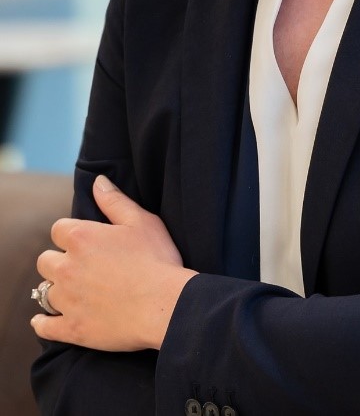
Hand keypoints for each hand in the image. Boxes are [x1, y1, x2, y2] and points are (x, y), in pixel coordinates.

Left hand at [31, 176, 196, 351]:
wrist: (164, 306)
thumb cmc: (156, 260)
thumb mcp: (141, 221)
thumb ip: (114, 201)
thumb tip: (97, 182)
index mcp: (82, 237)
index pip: (58, 229)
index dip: (70, 233)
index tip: (84, 240)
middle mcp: (67, 267)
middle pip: (45, 260)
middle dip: (58, 260)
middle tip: (78, 266)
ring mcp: (67, 300)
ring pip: (44, 292)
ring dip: (56, 289)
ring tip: (71, 291)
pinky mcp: (71, 329)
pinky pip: (44, 326)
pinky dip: (42, 323)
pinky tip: (44, 321)